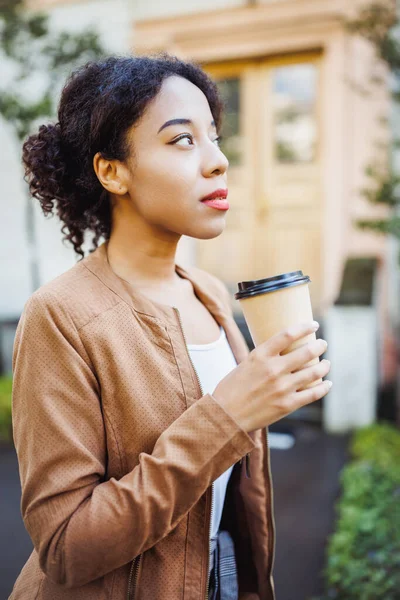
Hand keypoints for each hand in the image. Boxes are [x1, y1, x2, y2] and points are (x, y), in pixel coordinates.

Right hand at [212, 321, 330, 432]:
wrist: (225, 416)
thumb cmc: (231, 389)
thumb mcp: (245, 364)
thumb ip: (264, 357)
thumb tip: (283, 351)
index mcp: (260, 355)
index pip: (288, 334)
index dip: (305, 327)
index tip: (314, 325)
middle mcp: (273, 369)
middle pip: (306, 352)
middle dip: (319, 345)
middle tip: (323, 344)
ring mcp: (282, 388)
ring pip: (313, 372)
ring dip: (324, 365)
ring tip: (326, 363)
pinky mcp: (287, 405)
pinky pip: (313, 393)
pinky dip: (324, 387)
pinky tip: (327, 383)